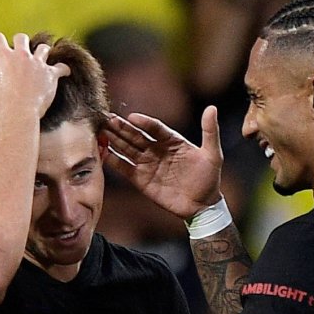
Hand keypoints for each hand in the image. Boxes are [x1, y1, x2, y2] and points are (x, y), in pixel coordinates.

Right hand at [0, 33, 69, 115]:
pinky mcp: (51, 74)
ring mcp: (38, 63)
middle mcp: (21, 55)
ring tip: (43, 55)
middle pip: (22, 37)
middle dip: (20, 41)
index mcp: (4, 56)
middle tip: (20, 48)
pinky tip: (64, 71)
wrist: (19, 111)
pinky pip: (61, 67)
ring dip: (43, 51)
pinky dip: (63, 69)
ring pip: (44, 48)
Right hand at [102, 106, 224, 217]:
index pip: (155, 128)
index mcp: (172, 141)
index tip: (132, 117)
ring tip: (100, 131)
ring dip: (114, 140)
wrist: (202, 206)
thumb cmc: (210, 178)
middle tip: (106, 118)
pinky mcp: (141, 179)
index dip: (144, 122)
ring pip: (127, 149)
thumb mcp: (213, 154)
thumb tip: (212, 108)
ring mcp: (148, 164)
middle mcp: (157, 150)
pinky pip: (124, 168)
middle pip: (136, 136)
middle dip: (122, 128)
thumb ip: (210, 131)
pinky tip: (102, 152)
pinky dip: (112, 160)